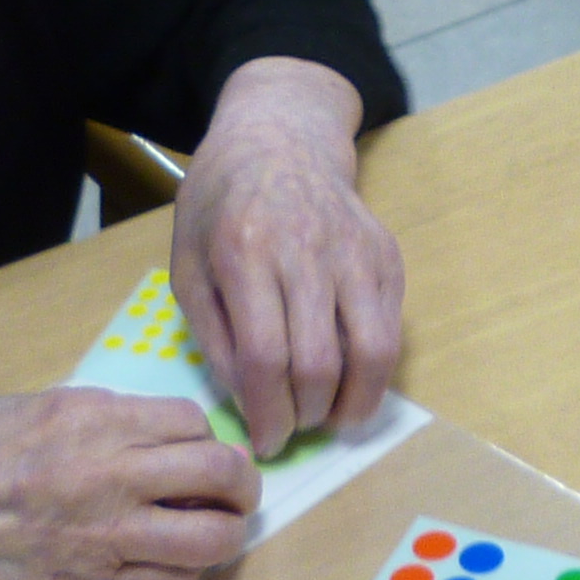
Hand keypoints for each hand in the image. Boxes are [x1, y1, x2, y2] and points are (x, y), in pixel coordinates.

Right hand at [0, 386, 259, 579]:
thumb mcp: (25, 407)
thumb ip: (92, 418)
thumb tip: (143, 433)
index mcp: (89, 418)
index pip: (193, 422)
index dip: (203, 435)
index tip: (195, 447)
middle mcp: (108, 475)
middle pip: (221, 474)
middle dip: (237, 481)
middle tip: (230, 488)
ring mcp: (102, 536)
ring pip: (212, 538)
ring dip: (225, 531)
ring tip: (212, 527)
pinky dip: (186, 570)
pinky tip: (171, 560)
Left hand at [170, 56, 403, 454]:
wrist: (280, 139)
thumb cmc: (220, 207)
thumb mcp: (188, 266)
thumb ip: (215, 335)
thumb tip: (251, 403)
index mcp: (245, 252)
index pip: (265, 356)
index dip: (268, 414)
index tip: (263, 441)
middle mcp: (307, 249)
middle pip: (319, 363)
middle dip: (305, 416)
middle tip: (291, 427)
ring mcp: (356, 251)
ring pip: (373, 353)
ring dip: (353, 404)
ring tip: (329, 417)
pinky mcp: (387, 255)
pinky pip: (391, 330)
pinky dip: (374, 371)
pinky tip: (348, 377)